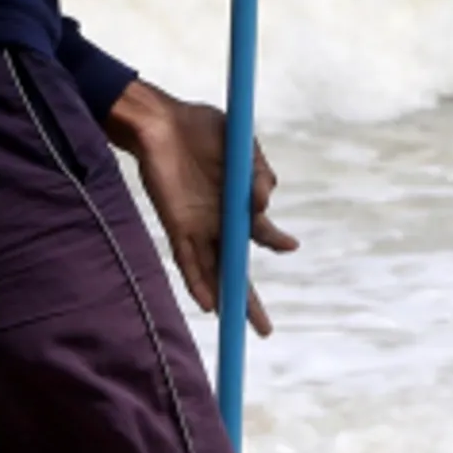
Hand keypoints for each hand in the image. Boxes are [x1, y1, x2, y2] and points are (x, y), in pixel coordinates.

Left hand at [103, 80, 297, 334]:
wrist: (162, 121)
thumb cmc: (203, 129)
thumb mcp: (242, 147)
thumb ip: (258, 173)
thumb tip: (262, 203)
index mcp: (239, 205)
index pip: (261, 234)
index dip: (275, 243)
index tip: (290, 246)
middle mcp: (220, 222)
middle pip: (237, 269)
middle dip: (250, 301)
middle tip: (265, 330)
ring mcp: (197, 227)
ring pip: (214, 271)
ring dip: (225, 297)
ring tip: (234, 323)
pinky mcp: (175, 225)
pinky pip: (186, 260)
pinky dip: (196, 281)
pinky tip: (208, 303)